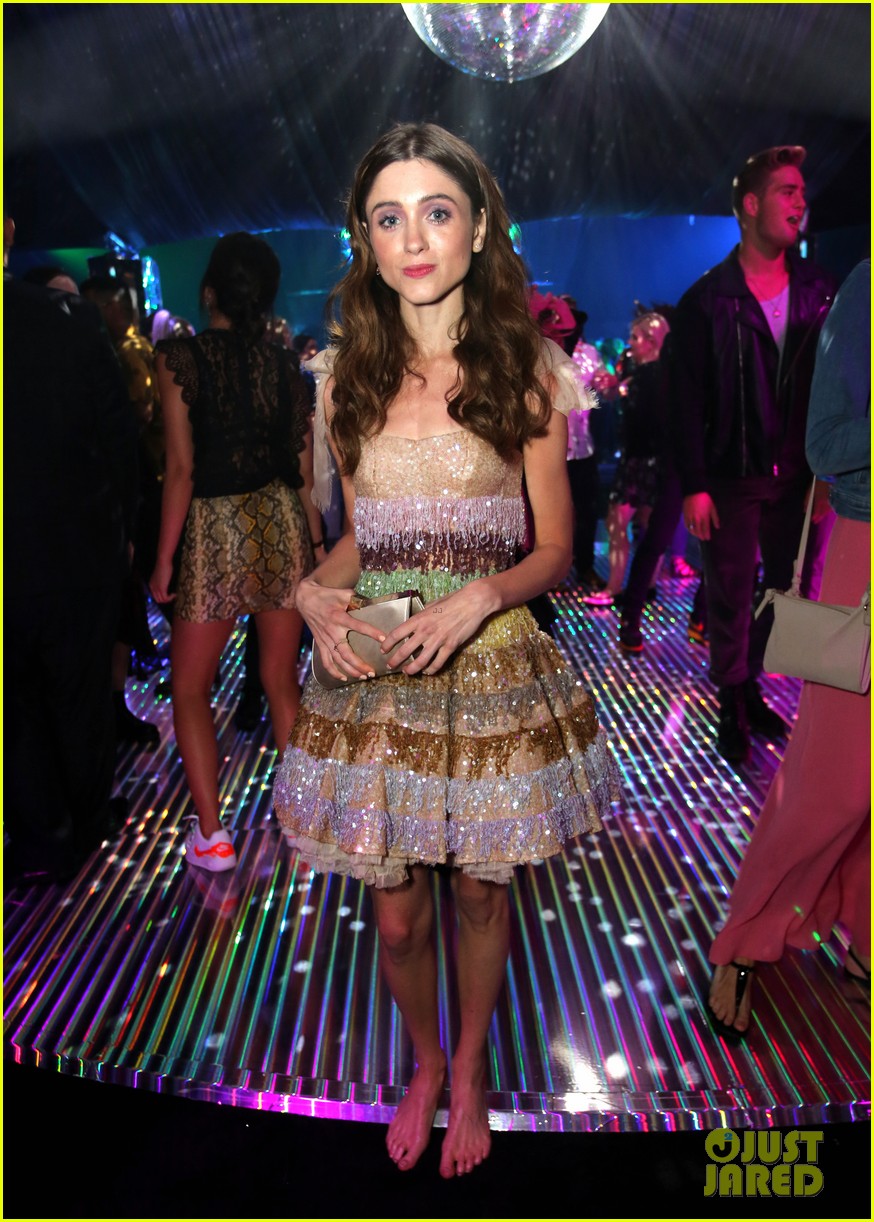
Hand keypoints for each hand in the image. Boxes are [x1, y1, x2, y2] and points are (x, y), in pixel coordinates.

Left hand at [149, 557, 175, 604]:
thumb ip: (161, 581)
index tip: (169, 595)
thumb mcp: (161, 576)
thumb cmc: (163, 566)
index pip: (155, 596)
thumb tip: (165, 584)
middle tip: (172, 596)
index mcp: (151, 584)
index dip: (162, 597)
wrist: (163, 562)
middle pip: (158, 600)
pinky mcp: (161, 588)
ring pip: (162, 600)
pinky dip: (170, 598)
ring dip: (169, 599)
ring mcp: (156, 588)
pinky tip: (174, 594)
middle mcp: (152, 588)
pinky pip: (165, 598)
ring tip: (174, 595)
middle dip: (166, 600)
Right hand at [296, 577, 385, 682]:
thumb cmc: (326, 595)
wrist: (305, 598)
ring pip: (337, 660)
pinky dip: (333, 672)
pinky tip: (343, 679)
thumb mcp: (342, 593)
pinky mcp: (320, 643)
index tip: (384, 639)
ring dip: (350, 670)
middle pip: (346, 653)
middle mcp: (332, 631)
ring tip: (363, 677)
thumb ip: (357, 598)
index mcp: (339, 617)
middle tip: (372, 672)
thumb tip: (373, 601)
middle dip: (359, 665)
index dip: (371, 632)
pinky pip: (325, 661)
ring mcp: (325, 639)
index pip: (358, 626)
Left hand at [380, 582, 497, 676]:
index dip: (387, 644)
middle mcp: (426, 630)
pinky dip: (431, 670)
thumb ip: (422, 616)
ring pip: (421, 661)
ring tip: (407, 672)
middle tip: (390, 666)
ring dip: (412, 669)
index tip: (383, 650)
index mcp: (419, 619)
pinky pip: (438, 663)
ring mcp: (438, 640)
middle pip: (405, 651)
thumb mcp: (432, 605)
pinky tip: (427, 672)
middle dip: (395, 661)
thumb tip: (416, 623)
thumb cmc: (453, 600)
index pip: (397, 633)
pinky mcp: (451, 646)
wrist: (473, 602)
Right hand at [683, 492, 719, 541]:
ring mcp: (690, 518)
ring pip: (692, 529)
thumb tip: (717, 527)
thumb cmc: (705, 500)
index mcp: (704, 517)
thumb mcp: (713, 508)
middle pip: (698, 531)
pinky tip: (691, 531)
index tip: (708, 538)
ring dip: (695, 534)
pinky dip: (689, 529)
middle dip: (701, 536)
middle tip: (703, 539)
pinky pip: (686, 525)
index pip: (705, 529)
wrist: (694, 492)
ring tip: (698, 536)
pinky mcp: (685, 516)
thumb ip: (715, 518)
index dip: (707, 535)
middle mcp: (697, 519)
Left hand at [807, 478, 832, 523]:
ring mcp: (830, 499)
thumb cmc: (816, 484)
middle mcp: (826, 501)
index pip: (817, 511)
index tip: (813, 521)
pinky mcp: (834, 497)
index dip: (815, 516)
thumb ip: (807, 501)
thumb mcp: (809, 492)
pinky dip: (829, 509)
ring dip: (824, 514)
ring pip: (828, 509)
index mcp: (819, 500)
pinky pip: (831, 505)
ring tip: (821, 517)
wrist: (827, 476)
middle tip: (816, 521)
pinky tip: (827, 511)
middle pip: (823, 512)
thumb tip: (804, 510)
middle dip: (820, 517)